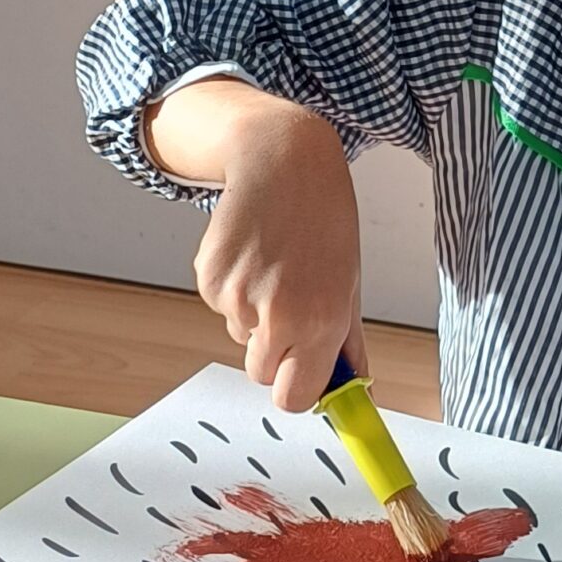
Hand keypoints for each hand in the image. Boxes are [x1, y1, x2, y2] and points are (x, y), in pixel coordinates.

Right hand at [174, 94, 363, 413]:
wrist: (282, 162)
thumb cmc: (324, 220)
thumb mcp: (350, 282)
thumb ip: (347, 342)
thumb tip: (353, 386)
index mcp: (321, 322)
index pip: (294, 398)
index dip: (296, 389)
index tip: (302, 374)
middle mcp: (277, 316)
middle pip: (262, 374)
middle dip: (275, 354)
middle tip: (290, 307)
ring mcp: (237, 298)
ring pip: (240, 336)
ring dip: (254, 315)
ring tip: (274, 266)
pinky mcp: (208, 279)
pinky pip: (221, 307)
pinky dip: (233, 289)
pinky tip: (252, 254)